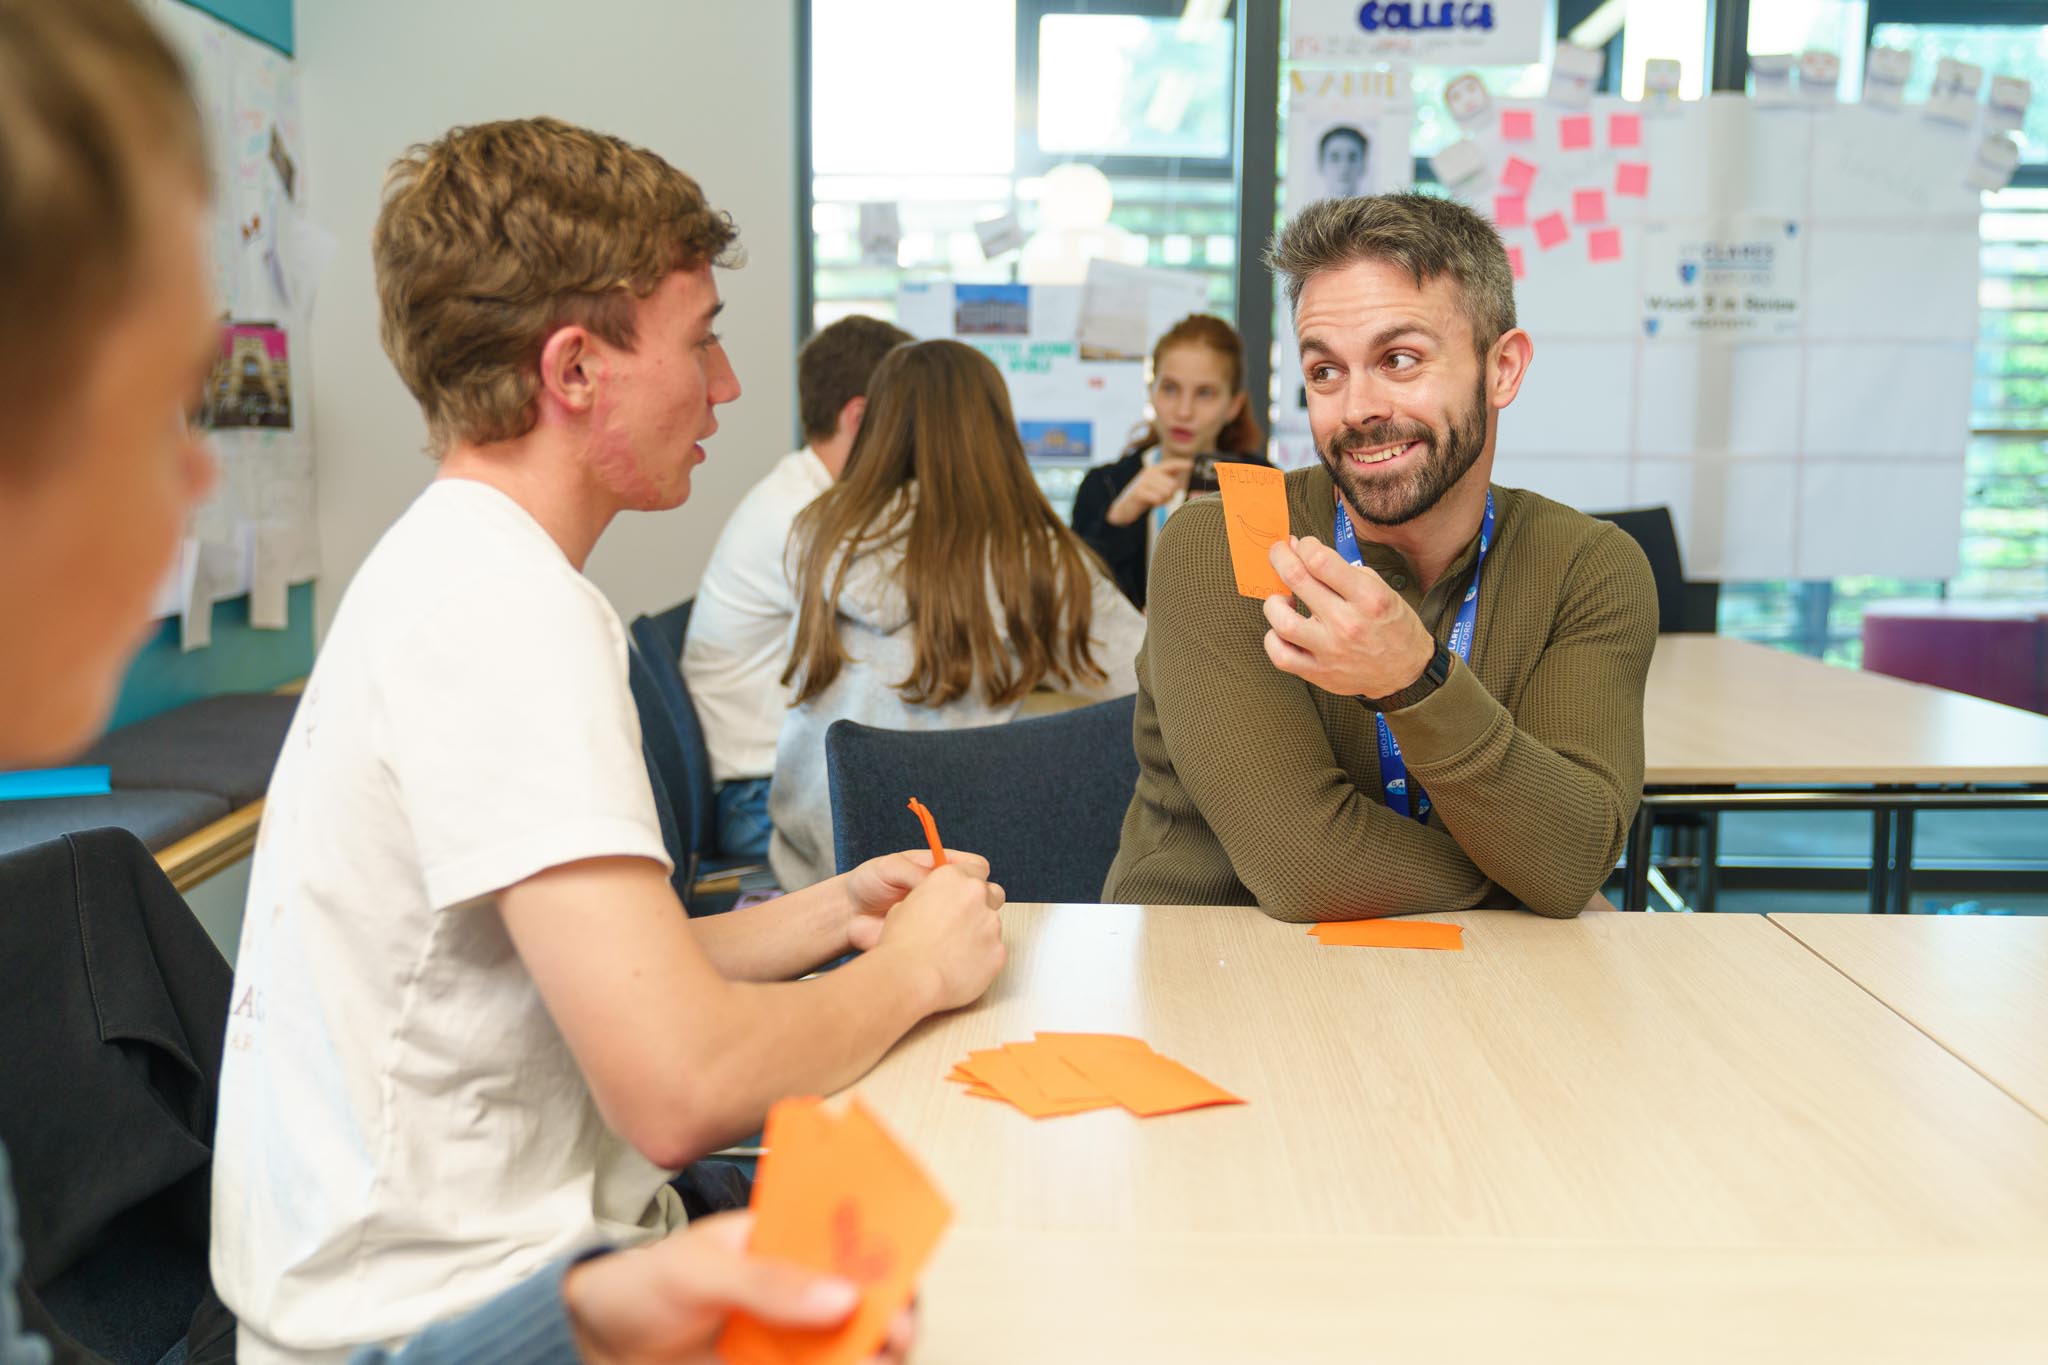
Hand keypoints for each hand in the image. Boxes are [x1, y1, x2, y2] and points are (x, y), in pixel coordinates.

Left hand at [562, 1212, 917, 1364]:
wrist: (598, 1343)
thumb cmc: (643, 1286)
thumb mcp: (699, 1270)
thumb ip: (766, 1281)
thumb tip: (840, 1295)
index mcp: (785, 1236)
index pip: (851, 1231)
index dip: (887, 1246)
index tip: (902, 1270)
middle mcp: (798, 1284)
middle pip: (868, 1295)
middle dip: (893, 1312)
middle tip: (897, 1334)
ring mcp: (790, 1335)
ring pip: (852, 1345)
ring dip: (871, 1353)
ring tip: (872, 1362)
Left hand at [843, 848, 997, 952]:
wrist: (849, 912)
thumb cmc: (869, 883)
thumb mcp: (889, 868)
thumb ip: (914, 872)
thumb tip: (932, 882)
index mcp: (940, 868)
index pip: (976, 867)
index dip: (976, 874)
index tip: (966, 882)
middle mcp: (947, 891)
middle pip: (982, 894)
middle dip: (974, 901)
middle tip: (954, 907)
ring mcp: (944, 916)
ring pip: (972, 921)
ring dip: (960, 923)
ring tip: (934, 925)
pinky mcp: (937, 938)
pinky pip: (954, 942)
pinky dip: (946, 943)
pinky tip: (928, 942)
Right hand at [873, 862, 1006, 1011]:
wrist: (911, 980)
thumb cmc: (901, 947)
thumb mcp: (902, 908)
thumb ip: (929, 899)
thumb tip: (931, 906)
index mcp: (951, 878)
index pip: (976, 867)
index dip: (971, 881)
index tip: (965, 892)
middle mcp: (975, 895)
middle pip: (992, 892)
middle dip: (982, 904)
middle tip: (962, 922)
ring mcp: (991, 923)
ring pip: (993, 924)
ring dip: (979, 934)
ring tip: (953, 952)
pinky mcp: (999, 950)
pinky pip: (994, 951)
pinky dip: (982, 958)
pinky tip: (960, 967)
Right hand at [1104, 457, 1193, 526]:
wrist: (1125, 507)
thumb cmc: (1145, 497)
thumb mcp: (1157, 486)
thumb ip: (1169, 479)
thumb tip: (1186, 469)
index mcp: (1154, 469)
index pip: (1171, 464)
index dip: (1181, 464)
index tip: (1191, 465)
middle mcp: (1149, 473)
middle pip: (1172, 484)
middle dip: (1172, 494)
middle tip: (1164, 498)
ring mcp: (1143, 482)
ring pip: (1166, 491)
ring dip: (1165, 500)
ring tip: (1158, 501)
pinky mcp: (1138, 492)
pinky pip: (1157, 498)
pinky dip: (1158, 503)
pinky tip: (1155, 503)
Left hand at [1261, 535, 1435, 698]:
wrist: (1406, 672)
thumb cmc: (1392, 627)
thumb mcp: (1379, 588)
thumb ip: (1341, 570)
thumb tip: (1303, 551)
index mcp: (1368, 598)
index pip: (1321, 560)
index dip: (1305, 546)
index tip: (1303, 545)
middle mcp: (1347, 623)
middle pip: (1297, 580)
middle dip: (1280, 558)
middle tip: (1278, 553)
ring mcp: (1330, 650)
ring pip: (1282, 621)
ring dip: (1274, 603)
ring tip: (1282, 600)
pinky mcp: (1318, 672)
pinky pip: (1281, 655)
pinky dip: (1273, 639)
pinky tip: (1282, 630)